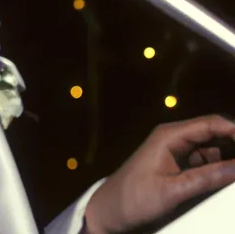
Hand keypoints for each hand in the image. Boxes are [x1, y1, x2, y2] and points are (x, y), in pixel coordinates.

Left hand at [84, 115, 234, 232]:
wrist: (111, 209)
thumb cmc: (135, 197)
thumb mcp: (173, 190)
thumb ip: (207, 178)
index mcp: (170, 135)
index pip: (211, 124)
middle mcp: (175, 138)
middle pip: (214, 133)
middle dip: (234, 144)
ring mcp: (177, 151)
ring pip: (213, 149)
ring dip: (229, 158)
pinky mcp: (178, 165)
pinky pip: (206, 162)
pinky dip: (220, 169)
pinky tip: (228, 178)